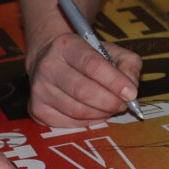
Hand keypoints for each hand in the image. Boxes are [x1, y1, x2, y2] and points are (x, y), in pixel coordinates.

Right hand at [26, 31, 141, 127]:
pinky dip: (88, 122)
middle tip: (123, 105)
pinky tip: (96, 114)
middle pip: (83, 91)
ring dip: (101, 114)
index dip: (115, 82)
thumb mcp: (110, 50)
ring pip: (76, 110)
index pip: (93, 65)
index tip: (131, 93)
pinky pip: (68, 123)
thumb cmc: (86, 56)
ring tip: (111, 108)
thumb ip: (128, 64)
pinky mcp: (37, 109)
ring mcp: (39, 89)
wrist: (50, 59)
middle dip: (110, 102)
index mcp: (67, 45)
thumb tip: (131, 89)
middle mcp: (48, 66)